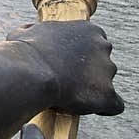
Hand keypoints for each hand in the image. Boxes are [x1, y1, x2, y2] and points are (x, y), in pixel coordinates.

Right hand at [7, 21, 123, 115]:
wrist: (29, 73)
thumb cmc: (24, 52)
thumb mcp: (24, 32)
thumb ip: (33, 30)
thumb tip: (29, 30)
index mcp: (88, 29)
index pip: (93, 41)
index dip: (79, 55)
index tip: (65, 64)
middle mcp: (103, 46)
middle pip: (102, 61)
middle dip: (87, 71)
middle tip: (67, 80)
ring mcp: (108, 70)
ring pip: (105, 83)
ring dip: (91, 88)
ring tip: (70, 96)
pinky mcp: (107, 94)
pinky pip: (114, 105)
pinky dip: (103, 108)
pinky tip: (89, 109)